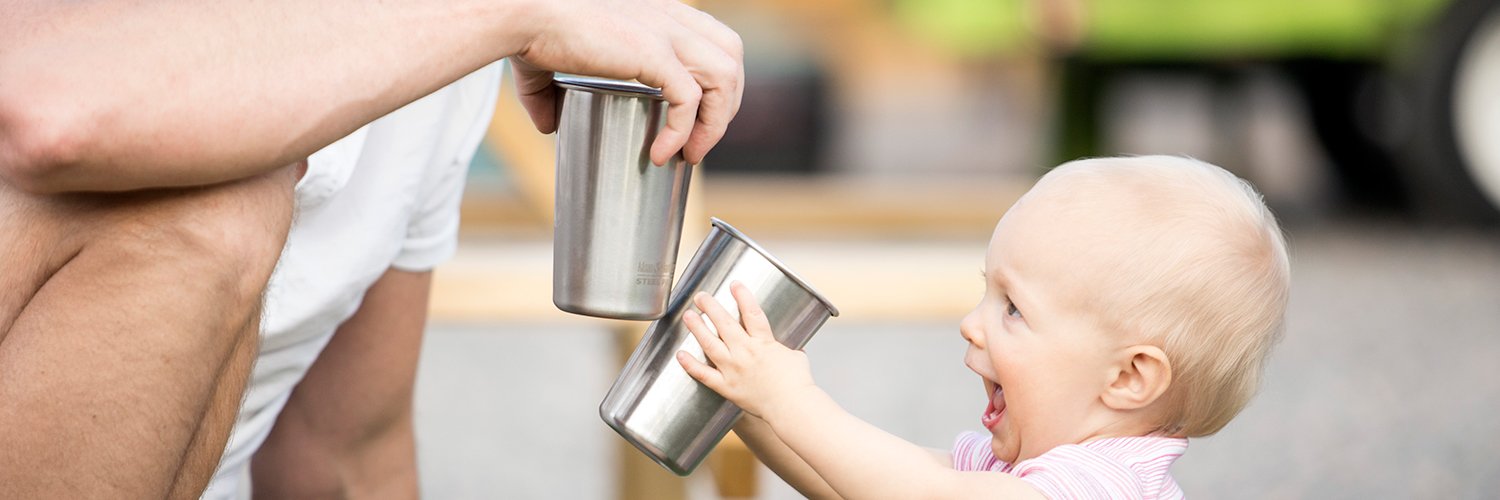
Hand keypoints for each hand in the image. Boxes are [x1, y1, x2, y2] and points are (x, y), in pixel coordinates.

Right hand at [510, 0, 743, 165]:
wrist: (522, 16)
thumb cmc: (530, 32)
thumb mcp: (548, 63)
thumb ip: (549, 94)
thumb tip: (548, 125)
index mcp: (658, 12)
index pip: (715, 41)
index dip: (717, 84)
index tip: (698, 122)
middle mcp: (669, 16)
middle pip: (732, 58)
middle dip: (726, 106)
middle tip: (698, 144)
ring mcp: (665, 32)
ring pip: (725, 78)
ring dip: (714, 123)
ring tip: (689, 155)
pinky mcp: (652, 53)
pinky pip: (689, 99)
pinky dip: (682, 132)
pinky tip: (660, 153)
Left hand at [676, 282, 815, 419]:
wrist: (792, 407)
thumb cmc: (798, 383)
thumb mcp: (797, 358)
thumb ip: (790, 350)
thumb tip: (794, 350)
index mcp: (764, 342)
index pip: (751, 312)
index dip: (742, 296)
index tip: (734, 284)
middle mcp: (746, 352)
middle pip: (724, 323)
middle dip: (711, 307)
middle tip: (701, 296)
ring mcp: (733, 369)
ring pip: (710, 344)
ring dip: (698, 328)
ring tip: (688, 316)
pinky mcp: (727, 387)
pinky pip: (704, 375)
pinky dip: (691, 365)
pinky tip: (680, 354)